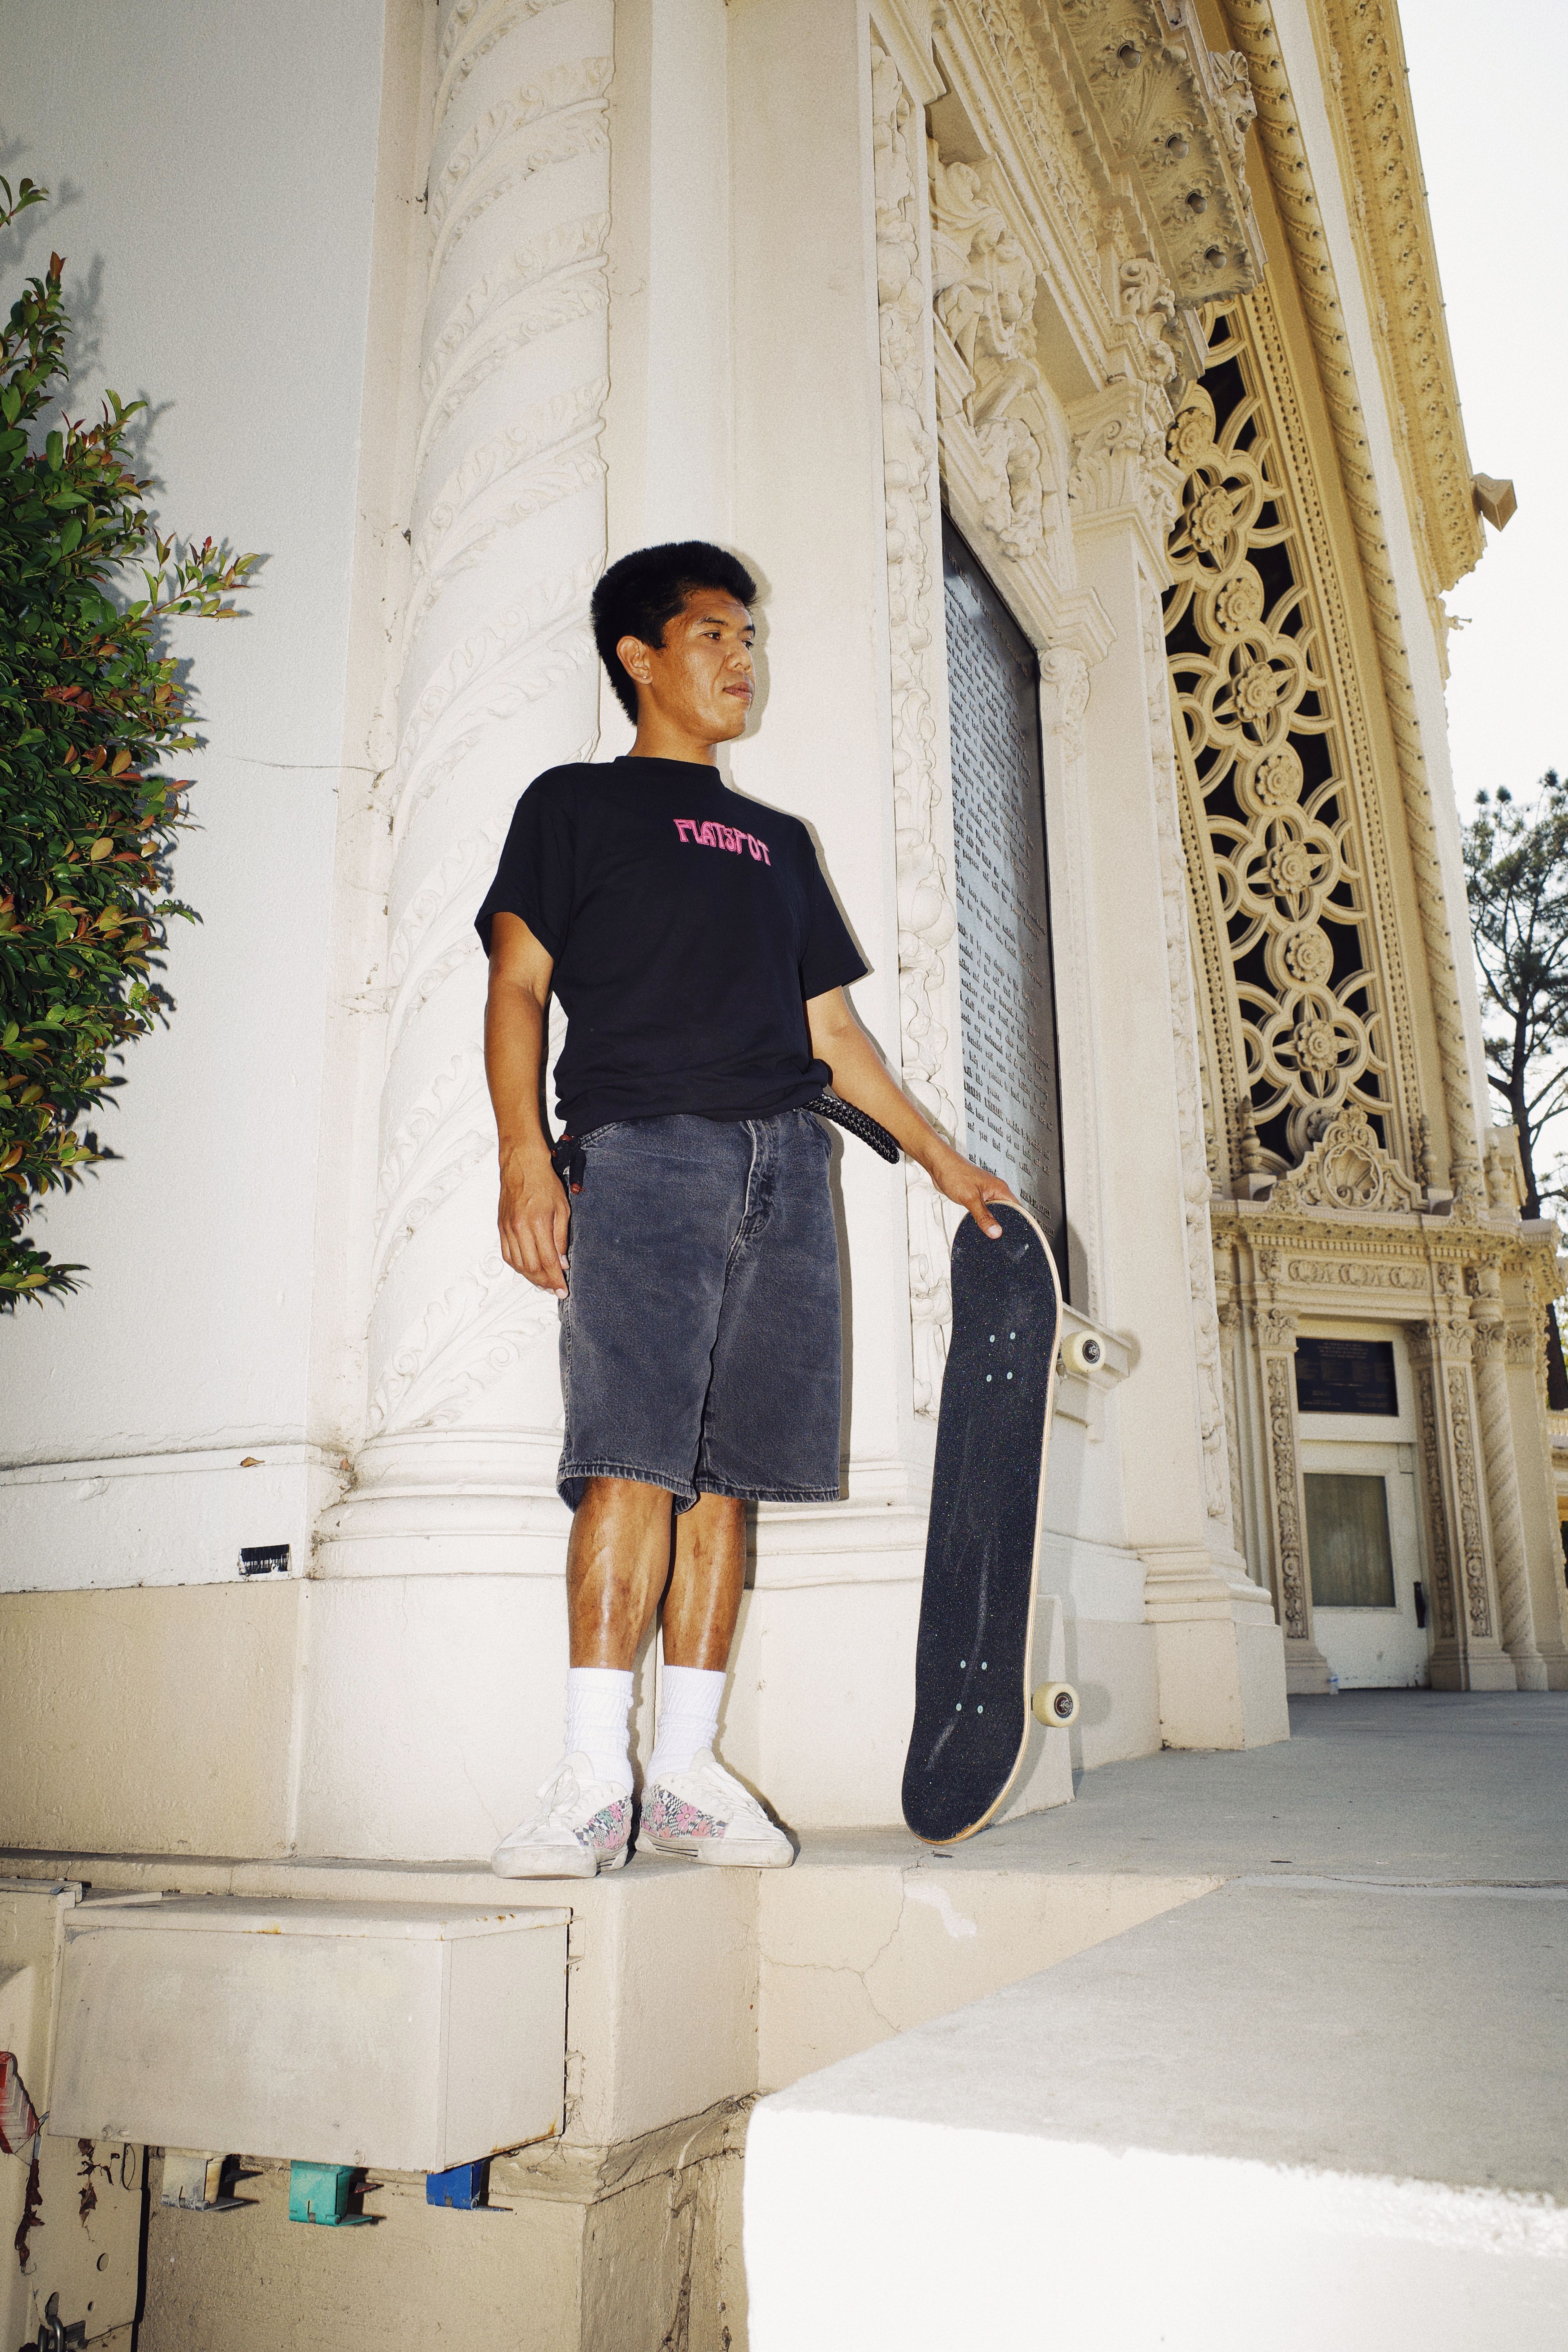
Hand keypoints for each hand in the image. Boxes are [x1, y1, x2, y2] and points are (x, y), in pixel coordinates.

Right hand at [497, 1143, 570, 1294]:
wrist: (521, 1164)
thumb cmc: (544, 1182)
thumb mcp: (562, 1209)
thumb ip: (561, 1238)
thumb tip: (562, 1263)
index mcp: (537, 1223)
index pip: (548, 1261)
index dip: (556, 1279)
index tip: (563, 1290)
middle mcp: (519, 1228)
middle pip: (531, 1267)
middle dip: (544, 1282)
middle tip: (555, 1289)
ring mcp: (507, 1228)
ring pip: (517, 1264)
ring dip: (531, 1277)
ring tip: (543, 1282)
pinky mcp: (501, 1227)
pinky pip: (507, 1255)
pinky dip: (518, 1266)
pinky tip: (528, 1270)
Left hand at [930, 1146, 1018, 1238]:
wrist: (939, 1165)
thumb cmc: (954, 1172)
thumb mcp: (970, 1198)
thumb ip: (983, 1216)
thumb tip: (995, 1231)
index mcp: (999, 1188)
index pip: (1017, 1208)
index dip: (1019, 1222)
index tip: (1016, 1234)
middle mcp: (995, 1190)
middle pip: (1007, 1211)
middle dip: (1004, 1224)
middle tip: (1000, 1237)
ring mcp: (986, 1193)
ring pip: (995, 1211)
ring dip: (992, 1221)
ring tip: (990, 1232)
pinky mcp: (976, 1196)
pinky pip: (985, 1210)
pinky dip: (983, 1217)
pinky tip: (980, 1224)